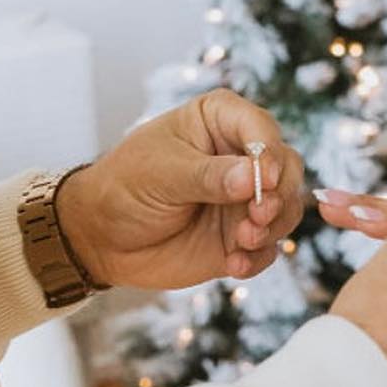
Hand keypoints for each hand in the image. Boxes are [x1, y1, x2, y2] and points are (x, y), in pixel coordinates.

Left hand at [55, 89, 304, 289]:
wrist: (100, 237)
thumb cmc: (123, 187)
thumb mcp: (160, 173)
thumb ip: (208, 176)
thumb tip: (253, 177)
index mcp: (221, 120)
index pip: (261, 128)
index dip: (269, 153)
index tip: (265, 180)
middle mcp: (242, 155)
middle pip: (287, 167)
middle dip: (279, 194)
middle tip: (257, 216)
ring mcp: (245, 198)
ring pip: (286, 207)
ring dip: (272, 227)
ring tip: (243, 243)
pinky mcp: (242, 236)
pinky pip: (268, 247)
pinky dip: (259, 257)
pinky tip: (234, 265)